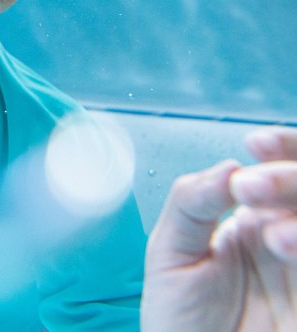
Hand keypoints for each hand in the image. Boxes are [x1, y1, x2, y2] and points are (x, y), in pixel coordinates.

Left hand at [141, 128, 296, 330]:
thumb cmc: (180, 322)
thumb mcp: (171, 252)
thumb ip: (192, 202)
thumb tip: (228, 166)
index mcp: (258, 219)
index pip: (283, 169)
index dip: (282, 148)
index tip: (255, 142)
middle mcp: (291, 239)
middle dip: (289, 177)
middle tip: (249, 187)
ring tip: (268, 234)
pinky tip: (283, 243)